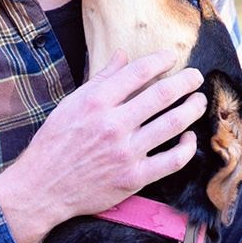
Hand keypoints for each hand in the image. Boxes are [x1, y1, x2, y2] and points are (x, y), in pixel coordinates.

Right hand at [0, 49, 206, 242]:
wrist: (42, 188)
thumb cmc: (55, 143)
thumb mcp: (71, 104)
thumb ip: (100, 79)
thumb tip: (123, 54)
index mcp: (96, 102)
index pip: (138, 72)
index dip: (160, 60)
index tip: (172, 58)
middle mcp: (113, 125)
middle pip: (163, 95)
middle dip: (186, 81)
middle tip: (196, 77)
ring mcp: (126, 153)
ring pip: (173, 124)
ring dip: (193, 108)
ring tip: (199, 101)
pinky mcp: (134, 178)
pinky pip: (172, 161)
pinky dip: (187, 147)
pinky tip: (188, 138)